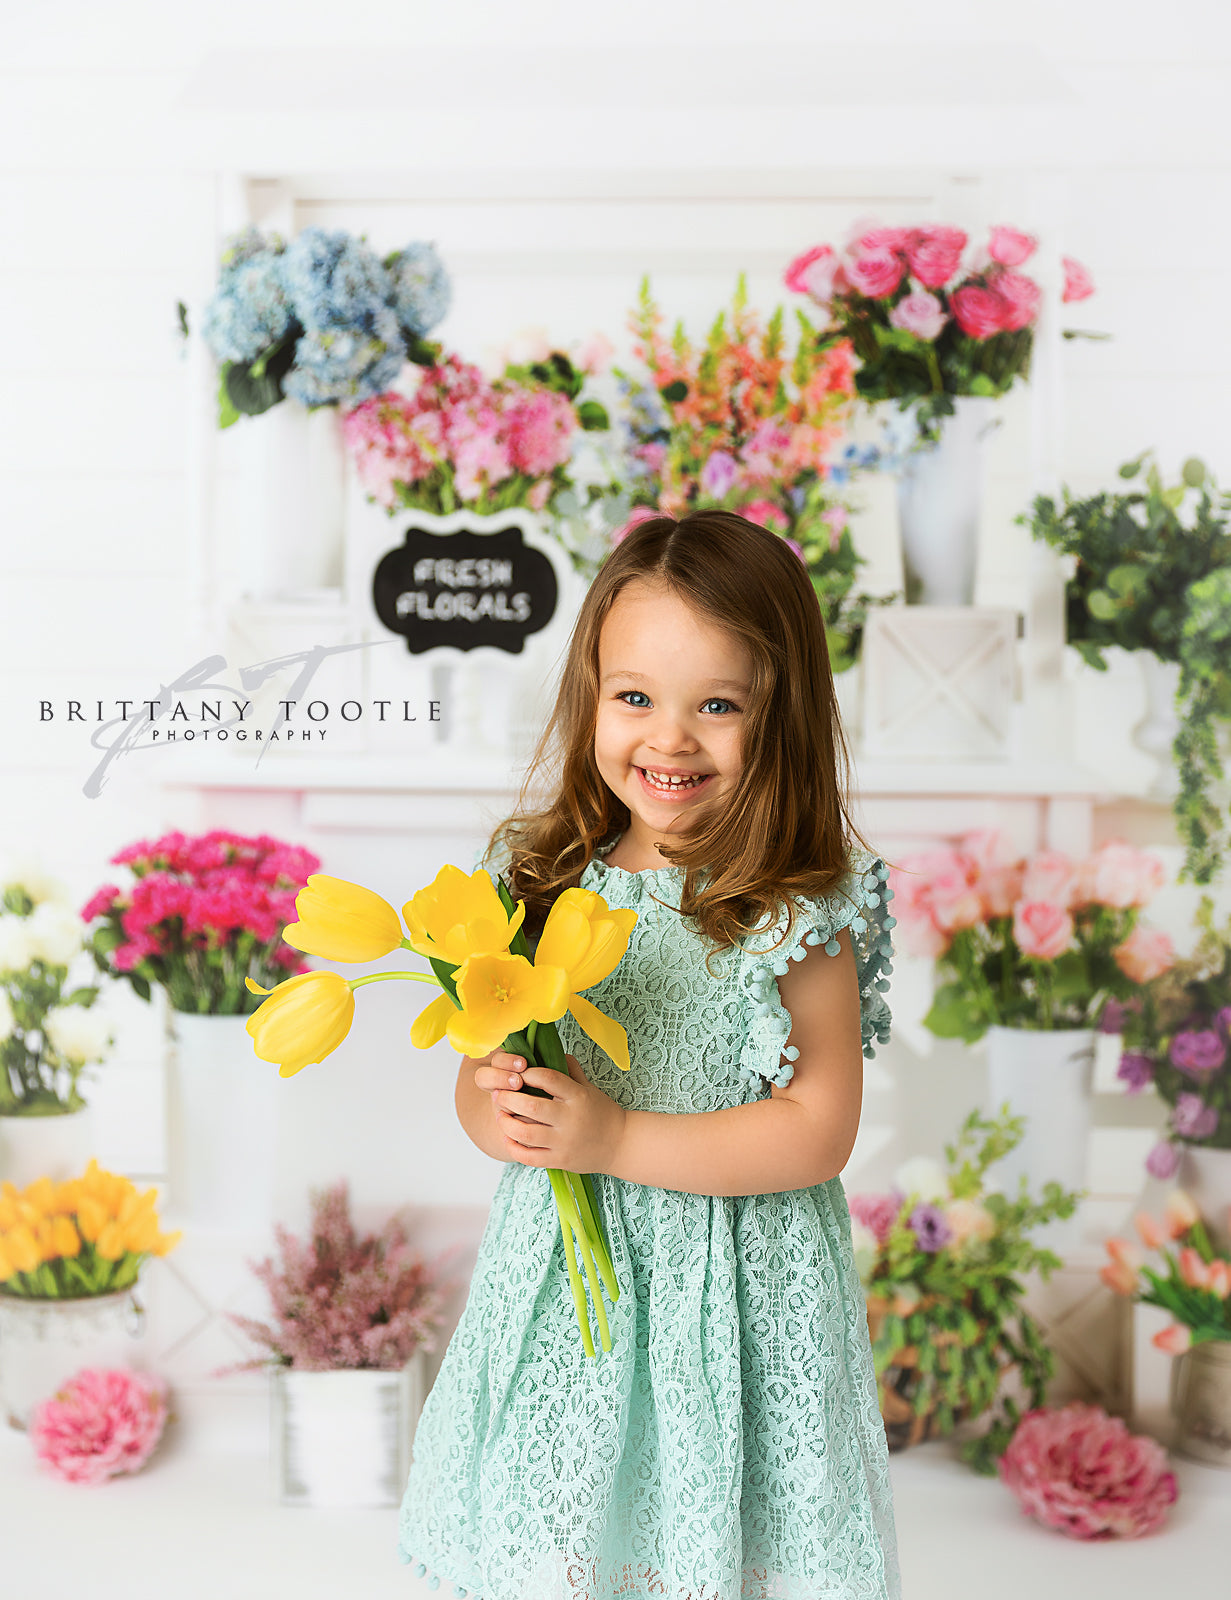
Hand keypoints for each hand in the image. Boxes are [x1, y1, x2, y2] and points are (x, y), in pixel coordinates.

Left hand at [478, 1051, 625, 1174]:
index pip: (548, 1078)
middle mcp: (570, 1119)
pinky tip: (508, 1137)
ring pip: (524, 1133)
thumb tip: (552, 1050)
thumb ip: (570, 1070)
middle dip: (508, 1098)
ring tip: (500, 1115)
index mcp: (578, 1097)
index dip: (528, 1073)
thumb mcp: (590, 1088)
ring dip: (506, 1123)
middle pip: (530, 1107)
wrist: (621, 1145)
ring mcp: (564, 1142)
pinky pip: (528, 1157)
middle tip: (498, 1093)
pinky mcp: (559, 1161)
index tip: (518, 1072)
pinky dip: (513, 1147)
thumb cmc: (603, 1113)